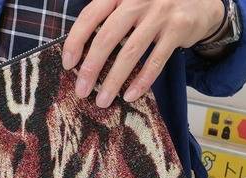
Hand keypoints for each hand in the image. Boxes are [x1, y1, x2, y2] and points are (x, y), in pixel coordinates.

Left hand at [62, 0, 225, 106]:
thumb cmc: (156, 5)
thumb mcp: (130, 2)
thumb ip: (109, 18)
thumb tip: (81, 54)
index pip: (90, 16)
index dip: (75, 41)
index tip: (68, 64)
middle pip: (107, 37)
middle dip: (91, 67)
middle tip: (81, 90)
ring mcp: (159, 13)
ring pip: (130, 52)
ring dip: (113, 81)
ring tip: (103, 100)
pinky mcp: (178, 29)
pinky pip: (155, 61)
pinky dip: (142, 81)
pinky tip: (130, 95)